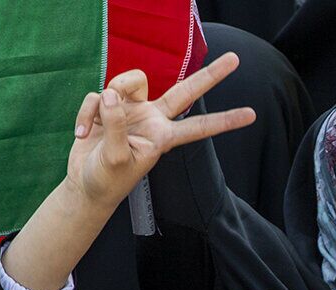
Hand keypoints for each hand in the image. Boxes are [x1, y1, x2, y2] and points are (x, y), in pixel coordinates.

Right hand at [67, 53, 254, 208]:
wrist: (84, 185)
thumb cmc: (107, 180)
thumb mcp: (116, 158)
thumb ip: (116, 124)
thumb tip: (111, 94)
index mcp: (163, 137)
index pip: (199, 127)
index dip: (224, 120)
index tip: (252, 114)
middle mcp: (152, 119)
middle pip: (185, 91)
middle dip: (210, 75)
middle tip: (235, 59)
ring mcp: (131, 110)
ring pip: (128, 81)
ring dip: (110, 95)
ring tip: (97, 124)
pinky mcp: (107, 106)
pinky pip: (96, 97)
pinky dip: (85, 114)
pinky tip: (82, 134)